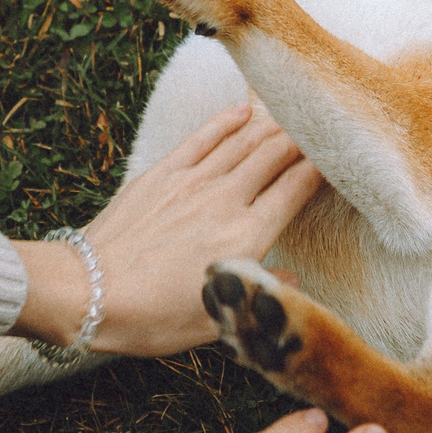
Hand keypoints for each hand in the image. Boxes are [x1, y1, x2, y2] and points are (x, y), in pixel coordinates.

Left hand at [17, 104, 320, 357]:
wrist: (89, 292)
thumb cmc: (152, 316)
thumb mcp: (216, 320)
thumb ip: (261, 293)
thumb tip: (291, 276)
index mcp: (248, 238)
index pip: (297, 190)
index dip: (324, 169)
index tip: (342, 160)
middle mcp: (226, 201)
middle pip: (276, 156)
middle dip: (304, 139)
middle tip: (326, 128)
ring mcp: (193, 182)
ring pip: (244, 142)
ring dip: (273, 126)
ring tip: (295, 116)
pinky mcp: (162, 174)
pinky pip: (203, 138)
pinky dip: (226, 121)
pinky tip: (244, 111)